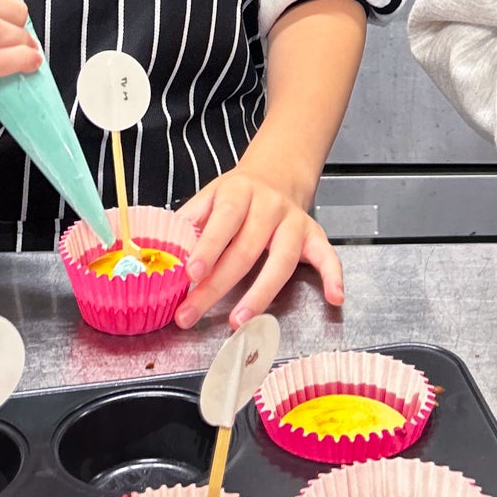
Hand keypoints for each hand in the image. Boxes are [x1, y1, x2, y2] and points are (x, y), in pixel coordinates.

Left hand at [174, 169, 343, 330]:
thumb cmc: (236, 195)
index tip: (190, 273)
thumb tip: (161, 252)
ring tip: (239, 321)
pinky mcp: (314, 235)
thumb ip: (188, 221)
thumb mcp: (208, 196)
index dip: (207, 248)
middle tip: (191, 313)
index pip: (223, 222)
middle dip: (217, 286)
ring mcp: (294, 222)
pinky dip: (333, 276)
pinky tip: (335, 297)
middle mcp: (269, 206)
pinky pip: (327, 256)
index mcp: (238, 193)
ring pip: (281, 261)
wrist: (277, 174)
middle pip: (246, 250)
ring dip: (260, 294)